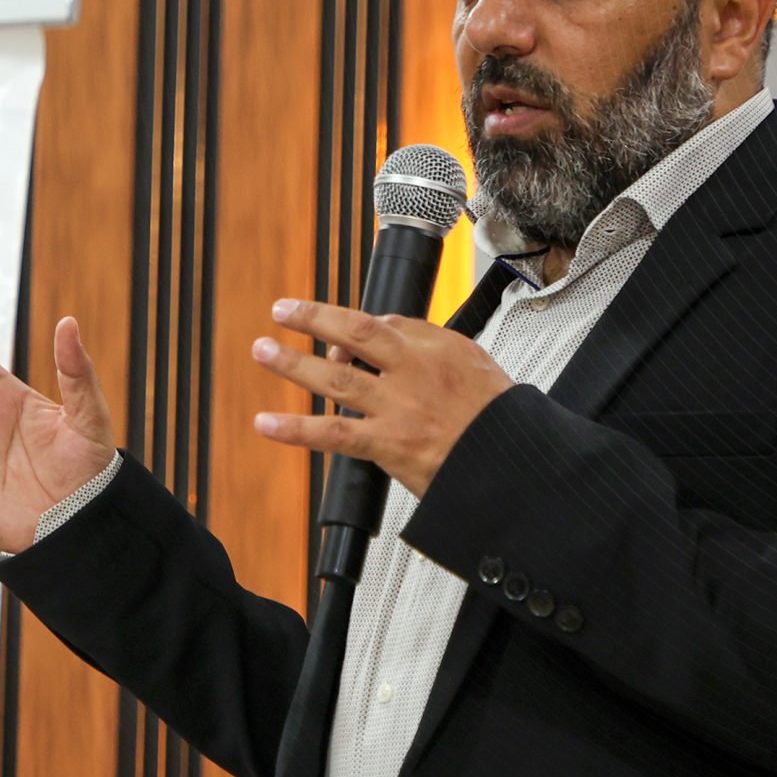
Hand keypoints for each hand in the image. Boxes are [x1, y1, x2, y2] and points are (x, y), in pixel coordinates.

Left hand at [250, 298, 512, 497]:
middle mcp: (415, 370)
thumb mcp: (478, 369)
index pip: (387, 324)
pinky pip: (333, 433)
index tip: (341, 338)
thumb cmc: (500, 423)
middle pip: (354, 332)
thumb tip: (399, 333)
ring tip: (262, 349)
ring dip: (293, 363)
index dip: (357, 329)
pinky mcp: (389, 444)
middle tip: (281, 311)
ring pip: (335, 377)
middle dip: (313, 318)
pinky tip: (267, 424)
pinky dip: (295, 429)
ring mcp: (399, 406)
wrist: (513, 465)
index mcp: (440, 347)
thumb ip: (436, 349)